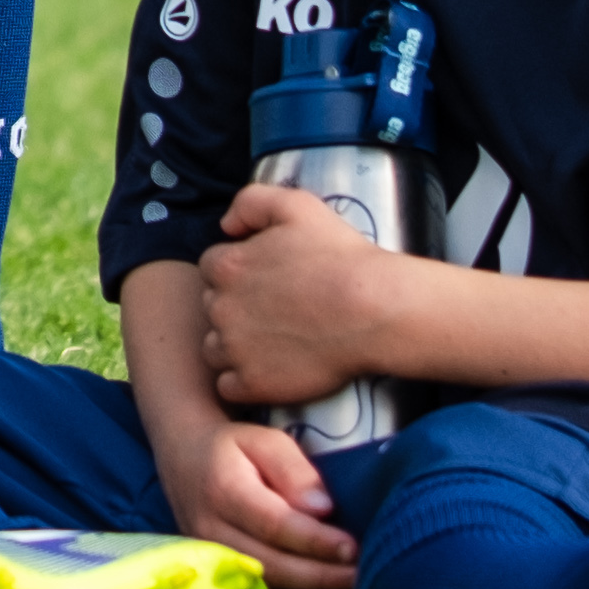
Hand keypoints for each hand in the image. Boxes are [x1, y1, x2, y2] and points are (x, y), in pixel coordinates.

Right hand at [153, 408, 355, 588]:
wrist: (185, 462)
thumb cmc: (234, 450)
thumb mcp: (264, 441)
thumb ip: (295, 469)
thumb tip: (323, 508)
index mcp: (223, 491)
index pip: (273, 524)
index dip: (315, 541)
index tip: (353, 548)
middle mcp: (210, 533)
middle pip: (271, 567)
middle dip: (322, 578)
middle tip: (363, 578)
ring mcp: (211, 564)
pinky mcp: (217, 582)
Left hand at [194, 177, 414, 413]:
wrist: (375, 311)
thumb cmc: (342, 256)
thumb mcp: (297, 205)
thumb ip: (251, 202)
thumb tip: (225, 225)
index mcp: (227, 265)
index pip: (212, 269)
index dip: (239, 273)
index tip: (266, 282)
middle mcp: (221, 308)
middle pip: (213, 308)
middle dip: (235, 308)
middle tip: (275, 312)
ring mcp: (235, 349)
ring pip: (215, 349)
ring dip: (234, 347)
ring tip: (274, 343)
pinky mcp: (253, 383)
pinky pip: (228, 386)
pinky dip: (243, 381)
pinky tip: (272, 370)